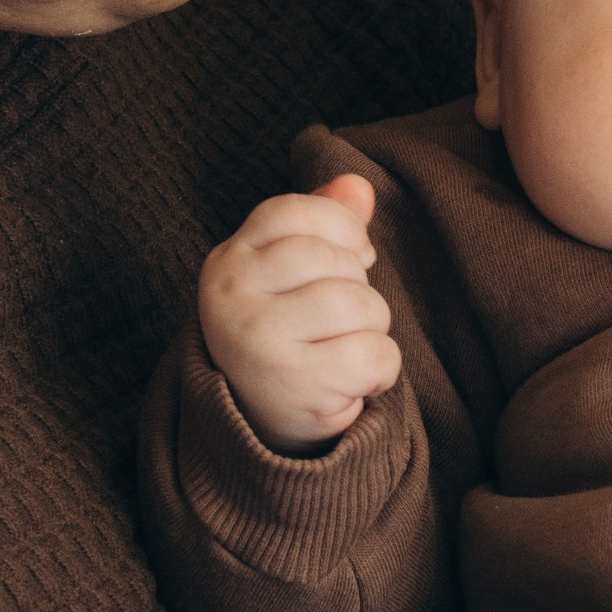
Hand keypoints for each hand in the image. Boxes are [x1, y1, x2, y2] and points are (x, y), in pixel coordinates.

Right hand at [198, 173, 401, 452]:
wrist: (259, 425)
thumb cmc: (286, 333)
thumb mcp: (293, 273)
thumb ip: (325, 222)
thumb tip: (359, 186)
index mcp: (230, 257)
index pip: (300, 212)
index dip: (342, 231)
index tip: (349, 259)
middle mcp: (232, 293)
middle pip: (337, 260)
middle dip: (360, 291)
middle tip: (337, 325)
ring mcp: (256, 338)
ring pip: (361, 306)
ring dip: (372, 332)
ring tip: (343, 352)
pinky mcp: (291, 383)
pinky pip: (374, 355)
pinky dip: (380, 372)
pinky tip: (351, 383)